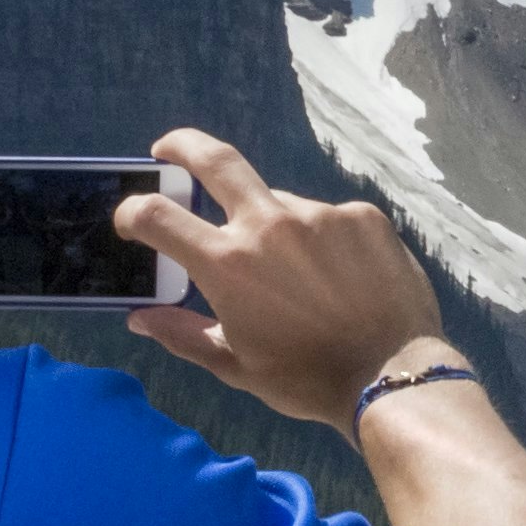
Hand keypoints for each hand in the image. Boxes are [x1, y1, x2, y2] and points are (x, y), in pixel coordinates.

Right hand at [123, 129, 450, 422]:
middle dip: (181, 147)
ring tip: (296, 275)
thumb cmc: (306, 379)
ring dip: (272, 227)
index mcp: (227, 263)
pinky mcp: (363, 215)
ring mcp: (320, 214)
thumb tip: (140, 316)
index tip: (132, 219)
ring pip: (279, 204)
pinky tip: (339, 277)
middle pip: (214, 160)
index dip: (133, 212)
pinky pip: (328, 218)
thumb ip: (183, 334)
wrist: (393, 375)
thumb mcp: (236, 364)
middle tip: (167, 150)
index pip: (158, 216)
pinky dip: (322, 240)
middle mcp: (270, 225)